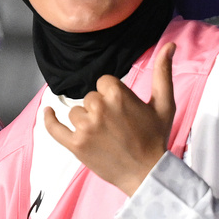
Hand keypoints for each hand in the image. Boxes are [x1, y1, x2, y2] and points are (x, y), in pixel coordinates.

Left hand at [44, 42, 175, 195]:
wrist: (147, 173)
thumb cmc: (156, 138)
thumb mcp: (164, 103)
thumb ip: (163, 72)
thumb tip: (169, 45)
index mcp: (118, 94)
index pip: (103, 82)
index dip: (112, 94)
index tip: (121, 109)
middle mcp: (99, 108)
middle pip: (90, 98)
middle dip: (100, 108)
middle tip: (116, 126)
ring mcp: (85, 127)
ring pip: (76, 113)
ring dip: (86, 121)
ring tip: (104, 135)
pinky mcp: (75, 145)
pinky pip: (54, 128)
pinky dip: (49, 120)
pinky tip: (48, 112)